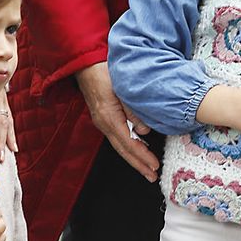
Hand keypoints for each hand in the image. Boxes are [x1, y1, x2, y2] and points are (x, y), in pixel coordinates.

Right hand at [75, 64, 158, 181]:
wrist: (86, 64)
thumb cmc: (104, 72)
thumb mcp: (124, 89)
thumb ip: (134, 110)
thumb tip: (145, 131)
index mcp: (109, 118)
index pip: (128, 144)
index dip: (142, 157)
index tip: (154, 166)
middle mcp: (103, 123)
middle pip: (123, 150)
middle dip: (138, 164)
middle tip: (152, 176)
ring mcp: (102, 121)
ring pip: (120, 145)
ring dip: (134, 157)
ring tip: (147, 168)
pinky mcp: (104, 117)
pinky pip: (118, 136)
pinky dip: (129, 146)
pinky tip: (138, 148)